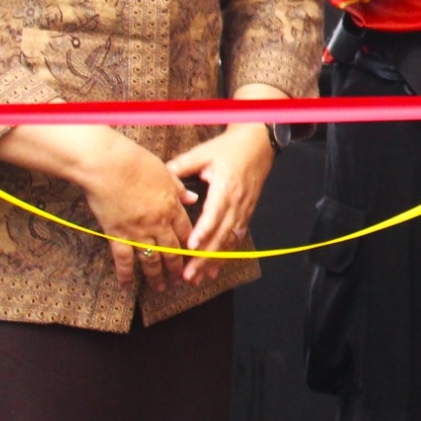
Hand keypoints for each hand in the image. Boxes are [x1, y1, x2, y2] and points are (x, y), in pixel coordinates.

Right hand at [64, 128, 196, 292]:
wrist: (108, 165)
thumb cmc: (136, 162)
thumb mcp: (165, 172)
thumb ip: (179, 188)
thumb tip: (192, 198)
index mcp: (172, 206)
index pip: (186, 232)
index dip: (191, 246)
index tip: (194, 256)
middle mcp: (158, 223)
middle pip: (172, 250)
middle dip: (177, 267)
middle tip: (181, 280)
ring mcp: (138, 231)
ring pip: (152, 259)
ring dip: (157, 276)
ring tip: (161, 287)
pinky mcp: (117, 234)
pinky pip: (123, 259)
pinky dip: (126, 274)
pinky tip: (127, 285)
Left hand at [166, 123, 274, 283]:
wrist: (259, 142)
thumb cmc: (231, 146)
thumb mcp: (204, 152)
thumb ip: (182, 166)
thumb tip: (160, 177)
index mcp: (225, 187)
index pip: (213, 214)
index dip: (202, 232)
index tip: (190, 247)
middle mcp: (237, 202)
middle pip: (221, 235)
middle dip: (205, 257)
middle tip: (189, 275)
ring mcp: (244, 209)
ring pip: (229, 240)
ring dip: (215, 261)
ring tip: (200, 278)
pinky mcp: (247, 212)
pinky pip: (236, 237)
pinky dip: (226, 254)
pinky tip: (215, 268)